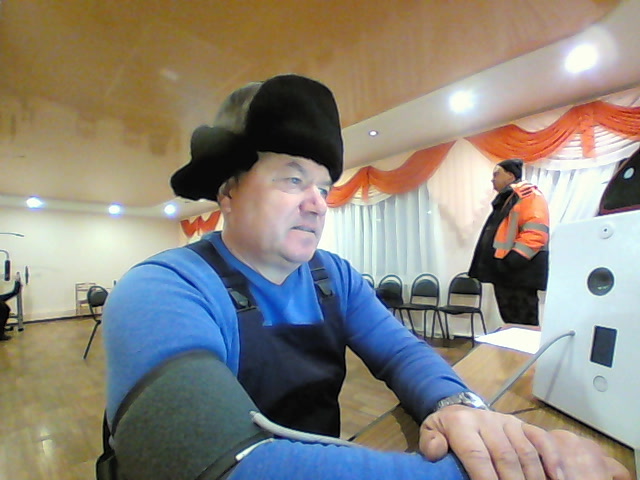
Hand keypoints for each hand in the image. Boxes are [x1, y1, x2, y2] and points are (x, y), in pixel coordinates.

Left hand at [419, 406, 629, 479]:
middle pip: (505, 457)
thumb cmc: (446, 429)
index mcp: (462, 424)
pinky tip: (558, 479)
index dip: (486, 477)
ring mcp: (509, 422)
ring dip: (534, 477)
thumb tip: (436, 453)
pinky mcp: (524, 425)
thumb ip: (431, 442)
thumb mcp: (430, 431)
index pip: (476, 454)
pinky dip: (553, 460)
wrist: (460, 407)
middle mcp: (488, 421)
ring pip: (526, 452)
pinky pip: (543, 441)